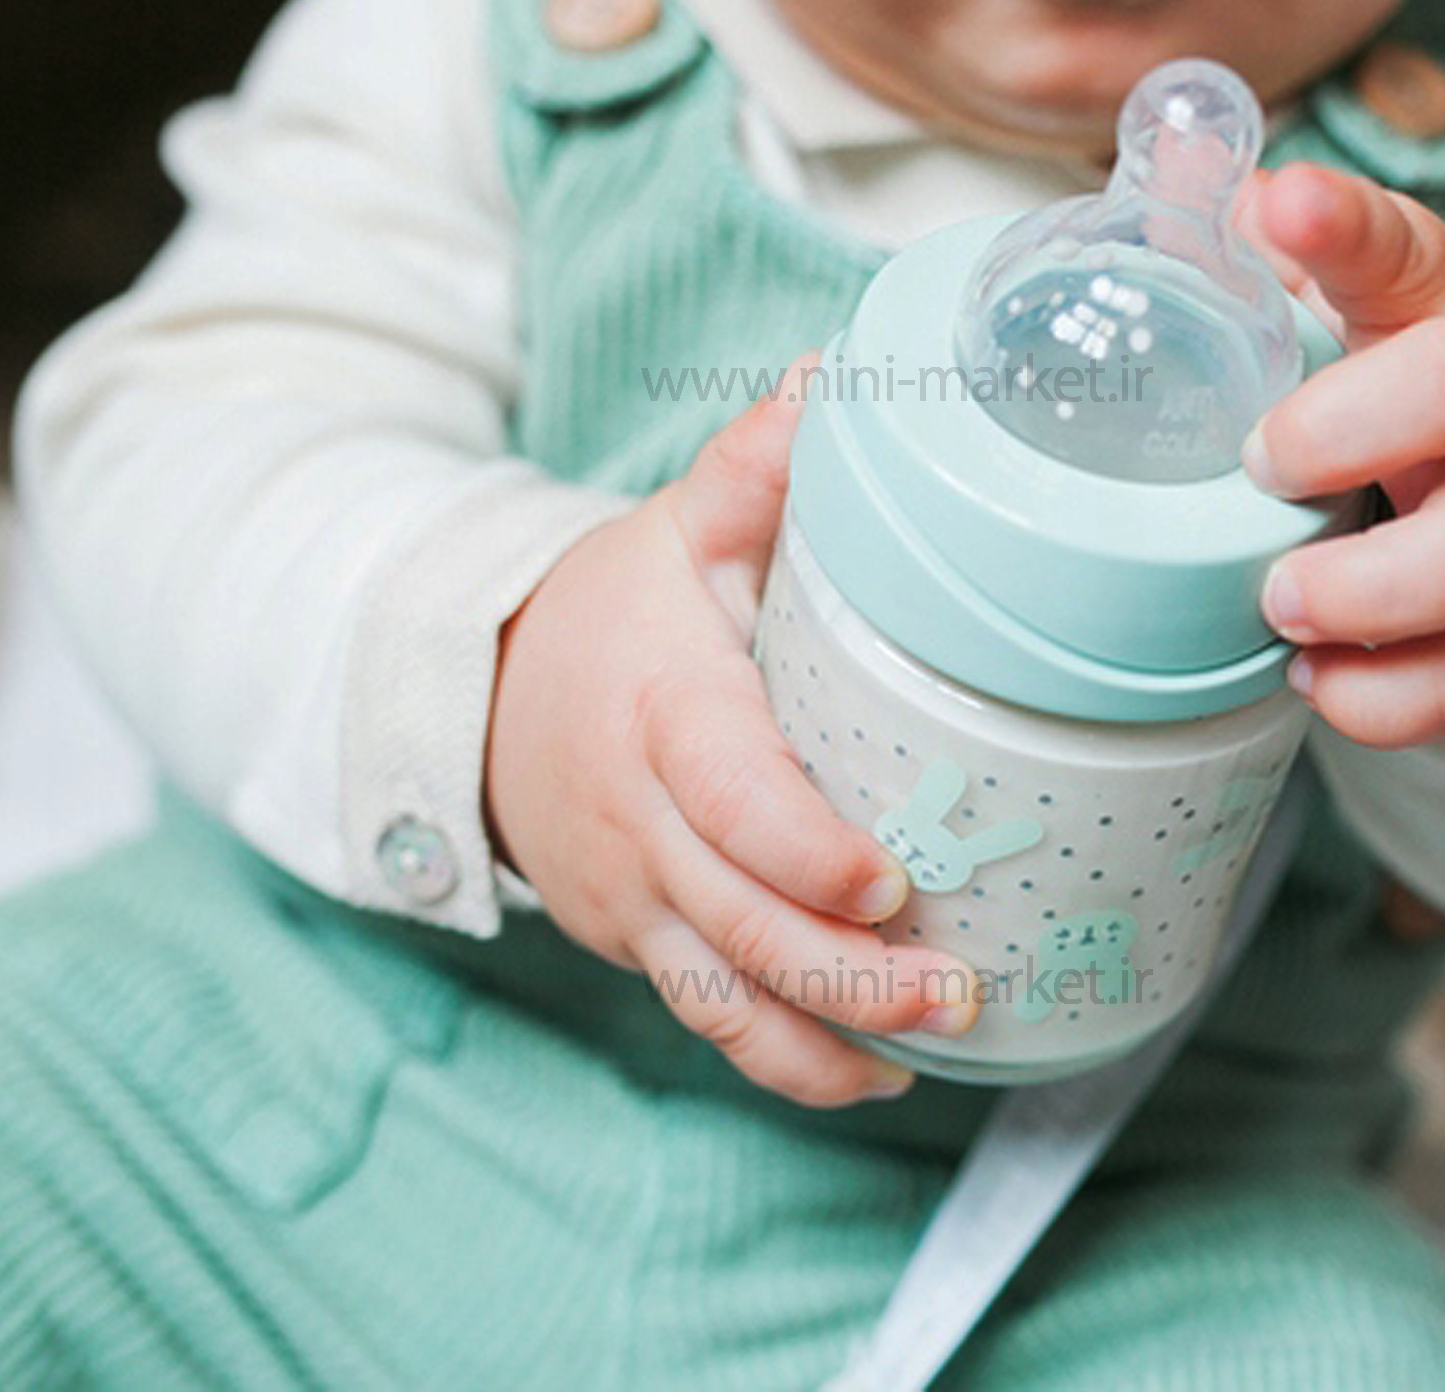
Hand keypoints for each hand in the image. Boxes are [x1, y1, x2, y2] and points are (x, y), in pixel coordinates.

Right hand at [485, 358, 979, 1106]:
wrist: (485, 693)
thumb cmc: (615, 609)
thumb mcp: (677, 525)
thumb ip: (757, 464)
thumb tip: (843, 376)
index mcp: (663, 711)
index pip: (725, 795)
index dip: (801, 849)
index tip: (889, 881)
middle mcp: (640, 820)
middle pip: (735, 920)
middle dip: (845, 971)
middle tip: (959, 989)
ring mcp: (635, 896)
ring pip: (720, 997)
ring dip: (827, 1035)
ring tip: (935, 1043)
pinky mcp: (640, 941)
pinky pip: (708, 1020)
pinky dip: (789, 1060)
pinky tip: (878, 1069)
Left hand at [1235, 163, 1444, 747]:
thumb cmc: (1408, 374)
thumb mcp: (1351, 293)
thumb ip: (1254, 240)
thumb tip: (1165, 166)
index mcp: (1441, 299)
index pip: (1400, 244)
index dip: (1343, 226)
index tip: (1284, 205)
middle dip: (1358, 430)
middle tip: (1262, 463)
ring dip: (1372, 589)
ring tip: (1279, 598)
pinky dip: (1386, 696)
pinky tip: (1312, 676)